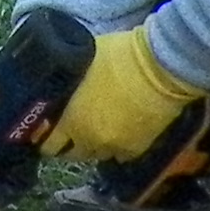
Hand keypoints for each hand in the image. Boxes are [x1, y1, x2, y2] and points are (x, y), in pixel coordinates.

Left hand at [42, 28, 205, 163]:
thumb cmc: (120, 56)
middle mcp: (90, 140)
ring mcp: (116, 147)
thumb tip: (63, 83)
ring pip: (98, 154)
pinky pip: (121, 154)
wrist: (163, 67)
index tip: (48, 131)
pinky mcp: (139, 148)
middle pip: (74, 153)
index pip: (50, 144)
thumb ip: (71, 80)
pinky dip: (118, 146)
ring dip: (95, 144)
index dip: (47, 138)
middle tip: (73, 129)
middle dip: (71, 144)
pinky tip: (121, 131)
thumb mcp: (84, 60)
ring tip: (99, 129)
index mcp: (72, 120)